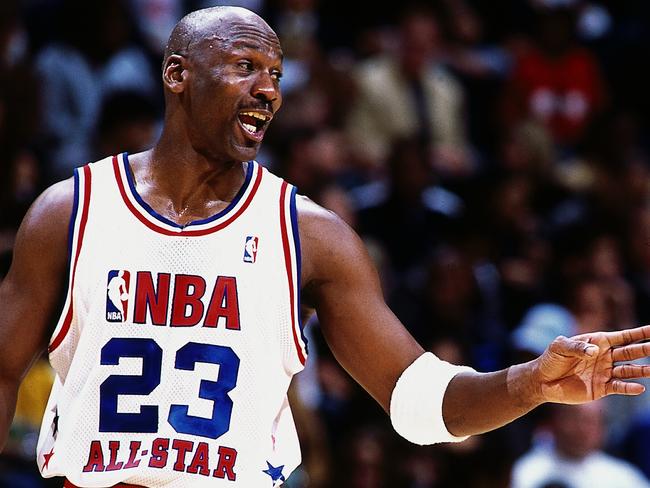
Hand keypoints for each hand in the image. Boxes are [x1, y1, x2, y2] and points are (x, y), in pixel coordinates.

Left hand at [534, 325, 649, 403]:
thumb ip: (576, 346)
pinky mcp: (601, 388)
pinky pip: (619, 387)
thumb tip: (595, 351)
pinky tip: (639, 387)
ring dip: (643, 370)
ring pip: (629, 371)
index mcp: (597, 343)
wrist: (542, 381)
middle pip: (631, 352)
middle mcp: (605, 357)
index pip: (623, 337)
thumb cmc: (550, 359)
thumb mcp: (559, 347)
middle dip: (646, 349)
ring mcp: (604, 373)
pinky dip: (629, 388)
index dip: (640, 333)